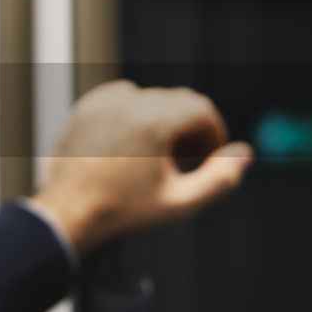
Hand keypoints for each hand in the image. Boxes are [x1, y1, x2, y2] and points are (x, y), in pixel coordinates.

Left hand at [28, 79, 253, 255]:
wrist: (68, 214)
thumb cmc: (123, 212)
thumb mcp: (180, 203)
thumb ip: (219, 179)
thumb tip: (243, 153)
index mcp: (153, 121)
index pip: (201, 109)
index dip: (214, 133)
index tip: (211, 158)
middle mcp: (128, 104)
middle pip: (177, 100)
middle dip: (191, 127)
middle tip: (187, 161)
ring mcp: (103, 103)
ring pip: (150, 97)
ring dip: (164, 119)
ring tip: (160, 156)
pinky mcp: (85, 108)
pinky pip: (122, 98)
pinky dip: (135, 113)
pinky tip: (134, 143)